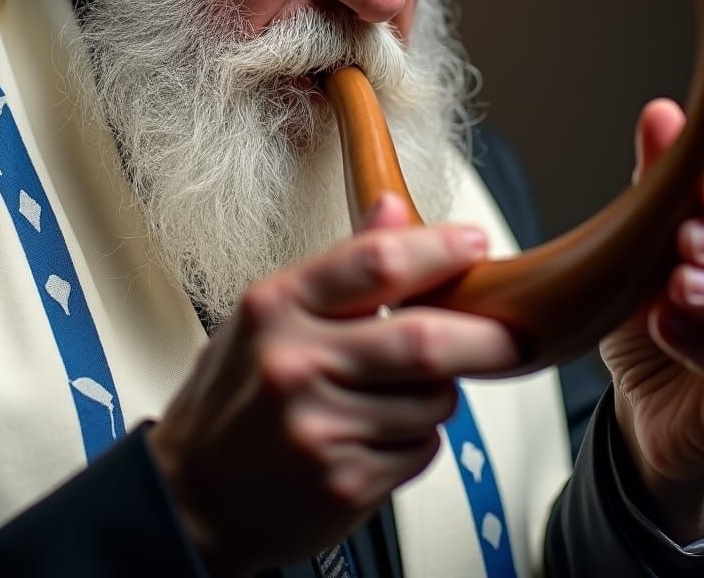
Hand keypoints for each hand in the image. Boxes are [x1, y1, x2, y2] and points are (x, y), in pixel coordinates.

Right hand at [147, 194, 519, 577]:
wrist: (192, 495)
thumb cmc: (235, 395)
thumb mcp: (268, 313)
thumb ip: (338, 266)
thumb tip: (393, 209)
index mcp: (277, 307)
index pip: (374, 262)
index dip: (438, 249)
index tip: (475, 244)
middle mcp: (296, 364)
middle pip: (423, 340)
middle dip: (484, 336)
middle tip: (511, 334)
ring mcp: (320, 427)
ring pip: (432, 400)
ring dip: (439, 392)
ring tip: (401, 392)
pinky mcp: (344, 482)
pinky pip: (422, 448)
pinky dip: (420, 435)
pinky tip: (380, 432)